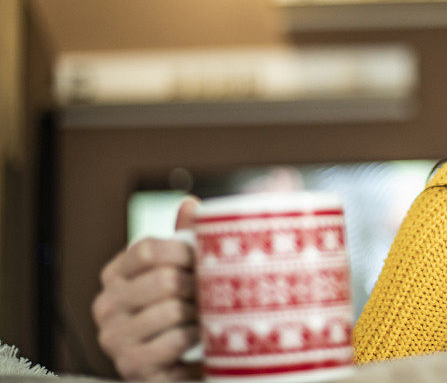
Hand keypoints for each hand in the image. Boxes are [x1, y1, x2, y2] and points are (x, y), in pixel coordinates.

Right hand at [92, 197, 200, 379]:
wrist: (184, 362)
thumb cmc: (185, 310)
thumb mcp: (184, 272)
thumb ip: (184, 238)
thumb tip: (190, 204)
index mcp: (115, 275)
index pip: (146, 249)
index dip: (184, 251)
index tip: (206, 258)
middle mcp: (106, 305)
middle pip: (164, 279)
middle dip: (198, 285)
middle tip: (215, 292)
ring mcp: (113, 338)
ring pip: (171, 309)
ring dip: (200, 313)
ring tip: (209, 315)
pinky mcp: (130, 366)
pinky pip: (173, 341)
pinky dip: (195, 337)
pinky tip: (202, 338)